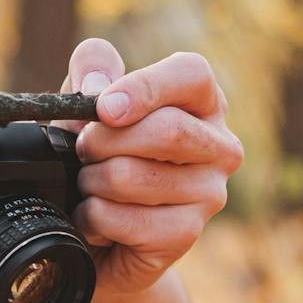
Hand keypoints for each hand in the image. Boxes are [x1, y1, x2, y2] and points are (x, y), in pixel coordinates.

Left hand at [60, 40, 243, 295]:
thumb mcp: (89, 103)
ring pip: (134, 176)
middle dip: (103, 140)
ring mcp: (209, 193)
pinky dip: (93, 218)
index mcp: (203, 103)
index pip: (192, 75)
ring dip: (92, 181)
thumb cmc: (102, 157)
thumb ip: (91, 70)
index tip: (103, 108)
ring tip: (89, 186)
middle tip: (83, 151)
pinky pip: (124, 219)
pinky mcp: (187, 233)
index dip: (144, 87)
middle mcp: (219, 147)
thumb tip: (96, 86)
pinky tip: (95, 218)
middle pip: (166, 129)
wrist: (101, 232)